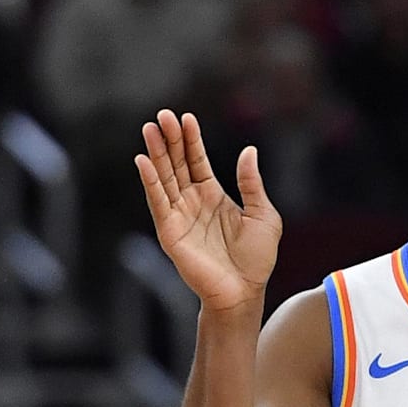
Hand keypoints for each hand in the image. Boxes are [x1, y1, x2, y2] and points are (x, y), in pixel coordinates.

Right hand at [135, 110, 282, 312]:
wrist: (245, 291)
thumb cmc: (257, 258)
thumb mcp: (263, 214)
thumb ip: (252, 183)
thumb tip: (249, 151)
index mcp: (213, 195)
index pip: (197, 160)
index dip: (191, 139)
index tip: (186, 117)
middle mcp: (192, 202)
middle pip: (177, 164)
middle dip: (170, 139)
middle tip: (162, 115)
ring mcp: (179, 215)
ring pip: (164, 178)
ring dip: (156, 153)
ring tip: (150, 129)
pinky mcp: (170, 231)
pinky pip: (158, 202)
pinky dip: (150, 181)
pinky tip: (143, 160)